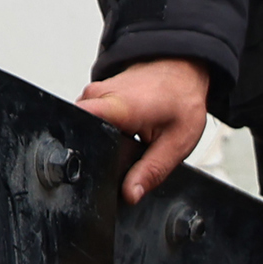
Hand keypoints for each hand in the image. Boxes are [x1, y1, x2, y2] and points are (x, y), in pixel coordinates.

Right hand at [79, 58, 212, 203]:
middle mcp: (99, 96)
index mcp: (119, 107)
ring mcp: (93, 93)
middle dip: (98, 152)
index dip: (81, 148)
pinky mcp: (93, 95)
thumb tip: (130, 195)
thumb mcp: (177, 143)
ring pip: (84, 126)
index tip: (91, 165)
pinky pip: (88, 117)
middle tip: (125, 153)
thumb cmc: (182, 99)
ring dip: (102, 139)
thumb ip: (151, 171)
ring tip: (127, 139)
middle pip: (81, 132)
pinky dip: (103, 129)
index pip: (79, 122)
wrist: (182, 68)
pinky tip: (122, 131)